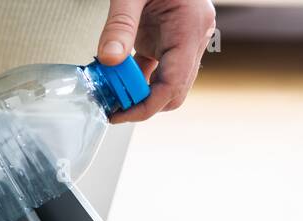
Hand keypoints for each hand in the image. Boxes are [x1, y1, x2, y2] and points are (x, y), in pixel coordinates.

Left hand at [97, 0, 215, 122]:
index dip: (146, 107)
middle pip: (173, 91)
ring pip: (166, 82)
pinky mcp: (171, 37)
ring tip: (108, 93)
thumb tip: (108, 60)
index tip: (118, 114)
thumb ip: (119, 25)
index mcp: (190, 26)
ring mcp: (184, 38)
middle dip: (142, 103)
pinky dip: (136, 78)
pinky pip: (157, 69)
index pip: (173, 85)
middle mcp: (194, 35)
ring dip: (138, 91)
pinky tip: (114, 79)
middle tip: (109, 105)